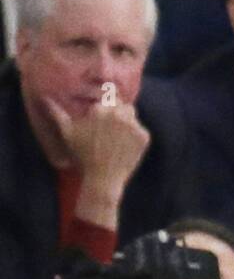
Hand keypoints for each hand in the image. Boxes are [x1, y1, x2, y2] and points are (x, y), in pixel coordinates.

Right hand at [45, 95, 150, 212]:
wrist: (101, 180)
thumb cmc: (82, 156)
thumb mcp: (67, 134)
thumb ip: (57, 114)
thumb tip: (45, 98)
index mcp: (99, 109)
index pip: (108, 98)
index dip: (105, 109)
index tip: (101, 122)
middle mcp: (117, 113)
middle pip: (121, 105)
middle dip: (116, 114)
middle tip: (108, 132)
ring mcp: (132, 124)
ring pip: (132, 115)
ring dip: (126, 122)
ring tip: (115, 139)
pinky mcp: (144, 135)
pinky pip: (140, 130)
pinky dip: (135, 137)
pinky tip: (124, 149)